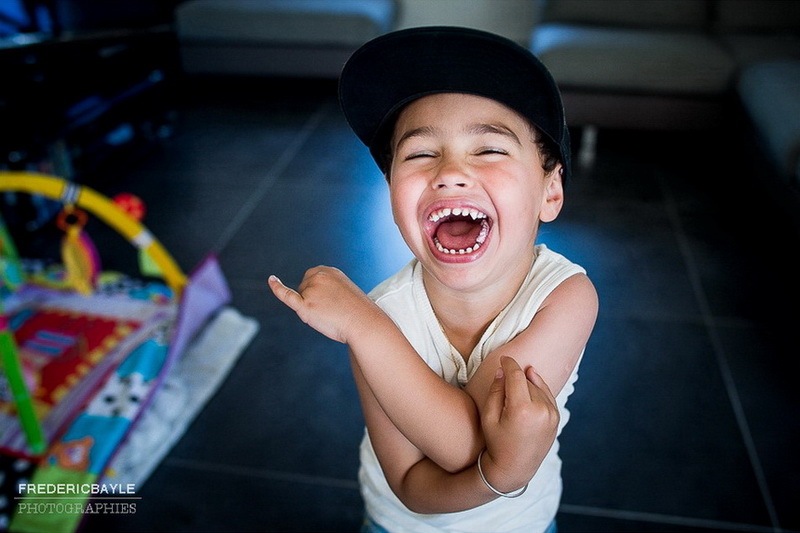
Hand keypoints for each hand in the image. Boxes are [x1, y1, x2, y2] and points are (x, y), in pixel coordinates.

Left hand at [268, 266, 377, 343]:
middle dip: (313, 299)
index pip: (312, 281)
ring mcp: (311, 290)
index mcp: (328, 271)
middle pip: (304, 289)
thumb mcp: (344, 294)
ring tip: (330, 314)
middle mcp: (318, 276)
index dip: (320, 294)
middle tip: (333, 310)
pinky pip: (287, 296)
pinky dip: (277, 288)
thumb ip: (327, 291)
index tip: (333, 302)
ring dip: (312, 309)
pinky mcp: (306, 306)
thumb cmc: (357, 313)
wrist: (365, 323)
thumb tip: (312, 299)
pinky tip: (271, 280)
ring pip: (301, 299)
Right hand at [479, 356, 559, 492]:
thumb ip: (495, 391)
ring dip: (526, 384)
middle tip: (503, 379)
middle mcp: (540, 410)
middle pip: (526, 380)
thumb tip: (502, 371)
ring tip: (514, 390)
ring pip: (536, 386)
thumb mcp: (488, 417)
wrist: (515, 468)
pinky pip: (547, 394)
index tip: (503, 359)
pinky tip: (531, 383)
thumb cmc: (497, 443)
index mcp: (521, 409)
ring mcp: (551, 414)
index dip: (509, 364)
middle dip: (515, 377)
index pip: (516, 375)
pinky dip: (538, 388)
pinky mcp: (556, 418)